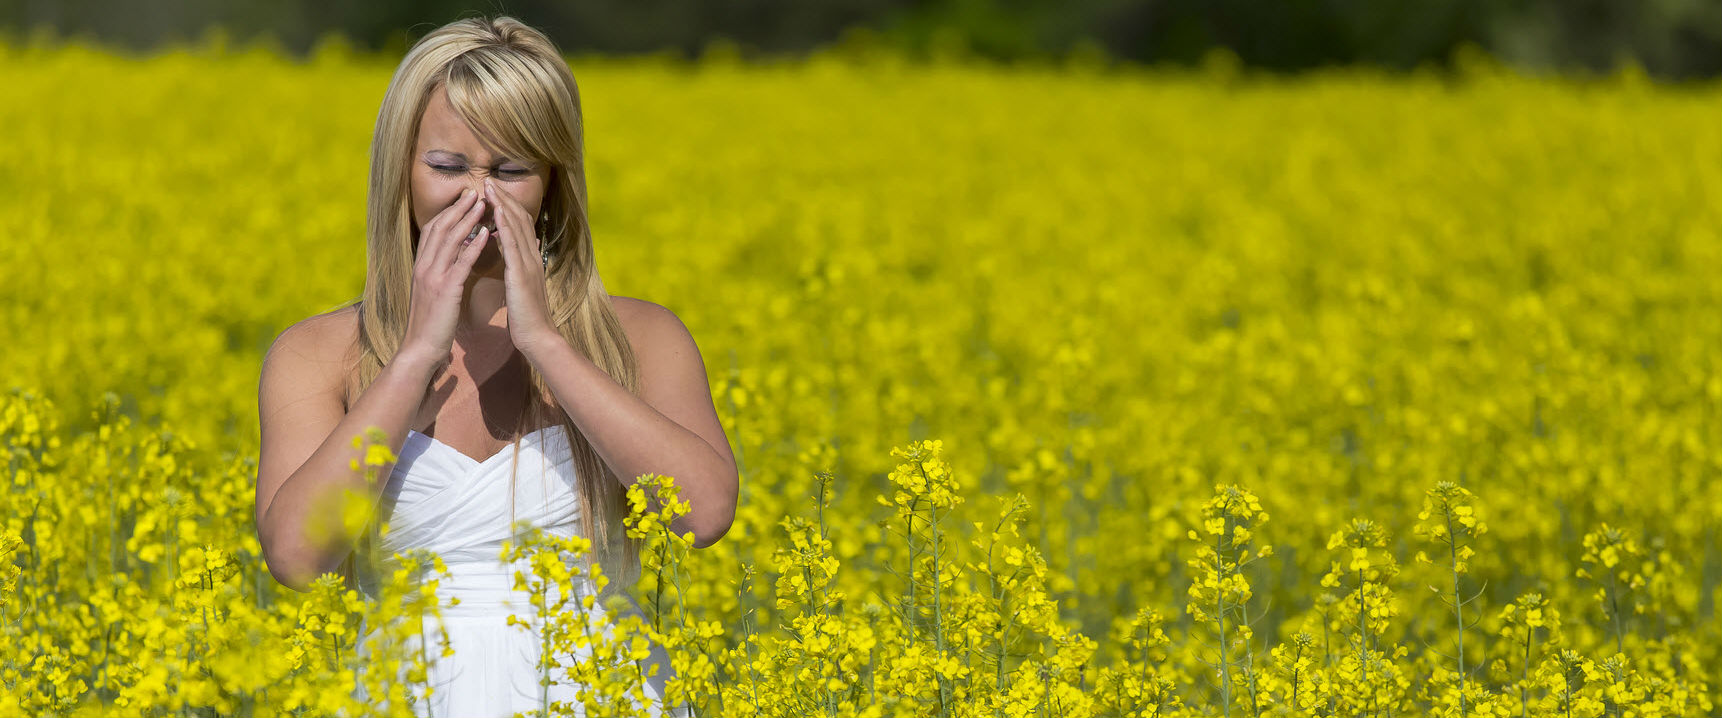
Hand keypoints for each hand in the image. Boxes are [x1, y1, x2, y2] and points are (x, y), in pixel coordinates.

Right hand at [399, 187, 491, 368]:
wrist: (420, 348)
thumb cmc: (430, 323)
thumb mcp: (432, 292)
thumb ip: (439, 273)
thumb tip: (452, 257)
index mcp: (421, 266)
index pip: (433, 230)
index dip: (448, 212)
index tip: (463, 198)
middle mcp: (424, 266)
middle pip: (440, 228)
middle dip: (458, 208)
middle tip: (475, 191)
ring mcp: (433, 277)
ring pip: (450, 240)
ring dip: (467, 219)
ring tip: (482, 203)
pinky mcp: (445, 290)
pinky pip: (460, 263)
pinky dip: (473, 246)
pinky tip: (486, 234)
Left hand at [484, 177, 559, 354]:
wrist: (537, 336)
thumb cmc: (527, 316)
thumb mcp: (524, 284)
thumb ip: (522, 263)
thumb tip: (519, 247)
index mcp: (529, 259)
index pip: (519, 225)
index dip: (507, 205)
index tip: (493, 190)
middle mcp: (532, 257)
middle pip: (519, 219)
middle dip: (503, 198)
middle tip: (488, 180)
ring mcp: (528, 264)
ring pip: (517, 228)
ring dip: (503, 205)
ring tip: (489, 188)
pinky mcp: (522, 275)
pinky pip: (514, 247)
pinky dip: (506, 228)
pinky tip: (498, 215)